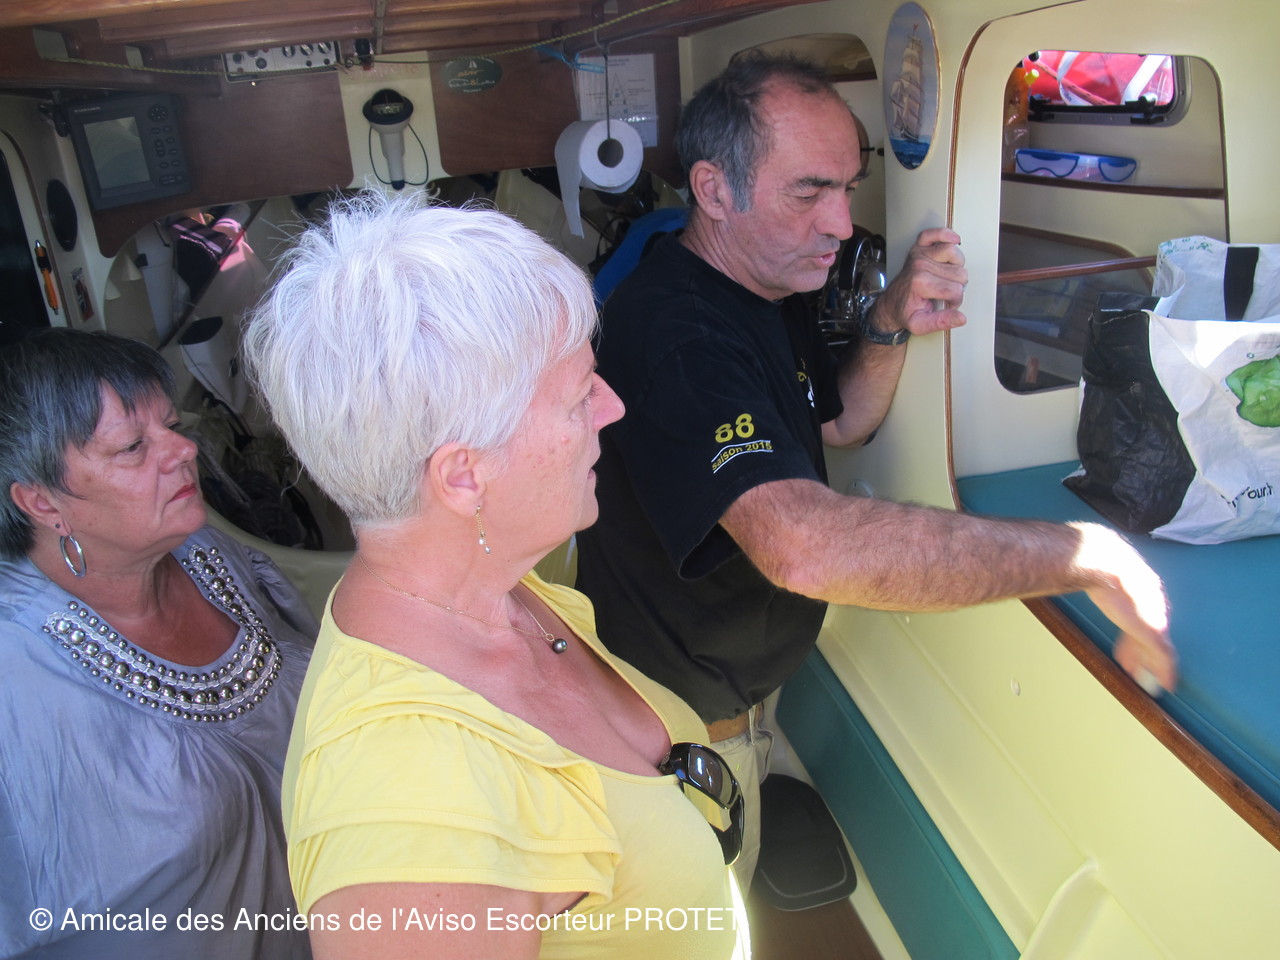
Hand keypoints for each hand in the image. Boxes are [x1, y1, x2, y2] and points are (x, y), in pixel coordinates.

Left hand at [869, 227, 966, 336]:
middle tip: (946, 294)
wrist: (891, 304)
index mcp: (920, 283)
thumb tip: (961, 318)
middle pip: (959, 274)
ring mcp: (919, 254)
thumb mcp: (920, 325)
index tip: (946, 305)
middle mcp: (920, 265)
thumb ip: (941, 322)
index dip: (955, 302)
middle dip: (957, 287)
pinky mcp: (919, 246)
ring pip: (955, 254)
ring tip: (947, 277)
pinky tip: (954, 241)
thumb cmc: (906, 312)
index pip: (955, 291)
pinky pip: (935, 233)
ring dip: (957, 267)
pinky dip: (946, 234)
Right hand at [1072, 523, 1177, 692]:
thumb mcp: (1097, 571)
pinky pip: (1165, 659)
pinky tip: (1168, 684)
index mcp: (1143, 589)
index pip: (1141, 616)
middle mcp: (1154, 605)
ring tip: (1154, 679)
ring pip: (1159, 649)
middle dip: (1142, 652)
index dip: (1134, 633)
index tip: (1129, 647)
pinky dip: (1166, 673)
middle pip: (1149, 634)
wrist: (1105, 566)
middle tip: (1138, 666)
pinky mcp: (1155, 633)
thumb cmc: (1097, 565)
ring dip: (1155, 666)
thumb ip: (1093, 578)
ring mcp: (1155, 619)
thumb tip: (1071, 571)